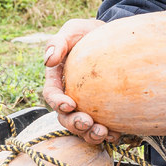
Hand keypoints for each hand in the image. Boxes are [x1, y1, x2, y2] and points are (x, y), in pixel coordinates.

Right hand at [42, 18, 115, 143]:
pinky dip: (109, 134)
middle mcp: (71, 96)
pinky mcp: (105, 111)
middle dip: (74, 124)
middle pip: (66, 117)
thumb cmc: (89, 33)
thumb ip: (58, 42)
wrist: (115, 37)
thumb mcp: (73, 30)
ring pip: (83, 128)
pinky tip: (116, 135)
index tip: (70, 104)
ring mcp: (87, 106)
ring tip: (102, 133)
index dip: (58, 103)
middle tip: (87, 123)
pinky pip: (104, 127)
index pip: (52, 95)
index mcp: (58, 80)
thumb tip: (48, 61)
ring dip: (90, 134)